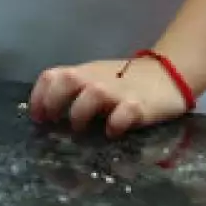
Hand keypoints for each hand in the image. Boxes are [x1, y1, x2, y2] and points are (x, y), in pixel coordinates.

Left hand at [28, 59, 191, 137]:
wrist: (167, 75)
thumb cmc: (125, 82)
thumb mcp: (97, 80)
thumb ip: (76, 92)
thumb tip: (50, 116)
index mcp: (83, 72)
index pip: (51, 76)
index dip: (38, 96)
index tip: (37, 118)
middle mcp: (95, 79)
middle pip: (65, 81)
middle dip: (53, 102)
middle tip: (53, 123)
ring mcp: (118, 91)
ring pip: (91, 94)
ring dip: (80, 113)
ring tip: (82, 129)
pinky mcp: (139, 105)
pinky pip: (124, 113)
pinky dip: (115, 124)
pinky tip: (112, 133)